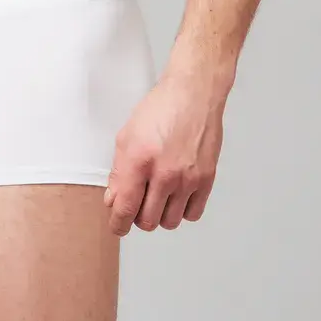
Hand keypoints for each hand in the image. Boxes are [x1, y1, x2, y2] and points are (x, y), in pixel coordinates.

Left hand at [104, 69, 225, 235]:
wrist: (193, 94)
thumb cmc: (160, 109)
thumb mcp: (127, 135)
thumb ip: (118, 171)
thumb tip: (114, 200)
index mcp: (138, 160)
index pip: (125, 209)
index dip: (118, 224)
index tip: (118, 225)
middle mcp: (164, 174)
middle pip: (147, 221)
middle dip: (138, 217)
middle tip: (138, 202)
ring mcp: (187, 178)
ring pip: (170, 221)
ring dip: (160, 214)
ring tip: (158, 196)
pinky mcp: (206, 179)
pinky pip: (192, 214)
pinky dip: (182, 210)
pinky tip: (177, 194)